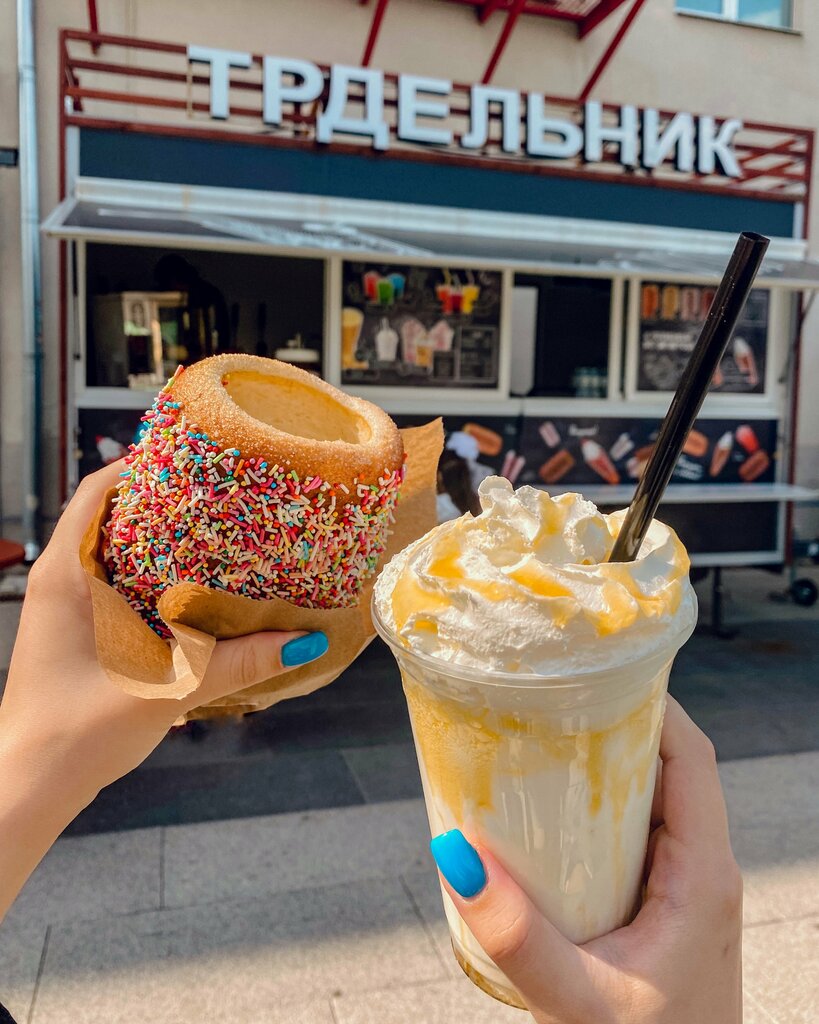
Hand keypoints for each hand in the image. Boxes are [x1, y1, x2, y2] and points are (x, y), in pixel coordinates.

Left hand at [0, 462, 327, 919]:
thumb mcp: (166, 691)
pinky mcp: (77, 633)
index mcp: (67, 575)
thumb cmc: (77, 733)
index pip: (98, 490)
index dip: (144, 464)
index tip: (196, 454)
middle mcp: (62, 581)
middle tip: (220, 491)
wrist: (31, 785)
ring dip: (158, 537)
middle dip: (162, 498)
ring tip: (216, 532)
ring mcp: (66, 608)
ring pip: (114, 550)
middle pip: (110, 514)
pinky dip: (151, 574)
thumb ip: (235, 663)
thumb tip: (304, 641)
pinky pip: (115, 583)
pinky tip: (192, 590)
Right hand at [432, 697, 742, 1023]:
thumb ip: (519, 938)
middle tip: (546, 707)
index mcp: (704, 874)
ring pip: (652, 802)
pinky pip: (637, 838)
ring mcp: (686, 889)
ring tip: (539, 750)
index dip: (651, 703)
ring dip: (603, 772)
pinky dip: (598, 815)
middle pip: (668, 767)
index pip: (691, 756)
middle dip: (612, 728)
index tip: (593, 674)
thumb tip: (457, 857)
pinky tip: (548, 822)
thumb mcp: (580, 1004)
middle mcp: (704, 870)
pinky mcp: (664, 909)